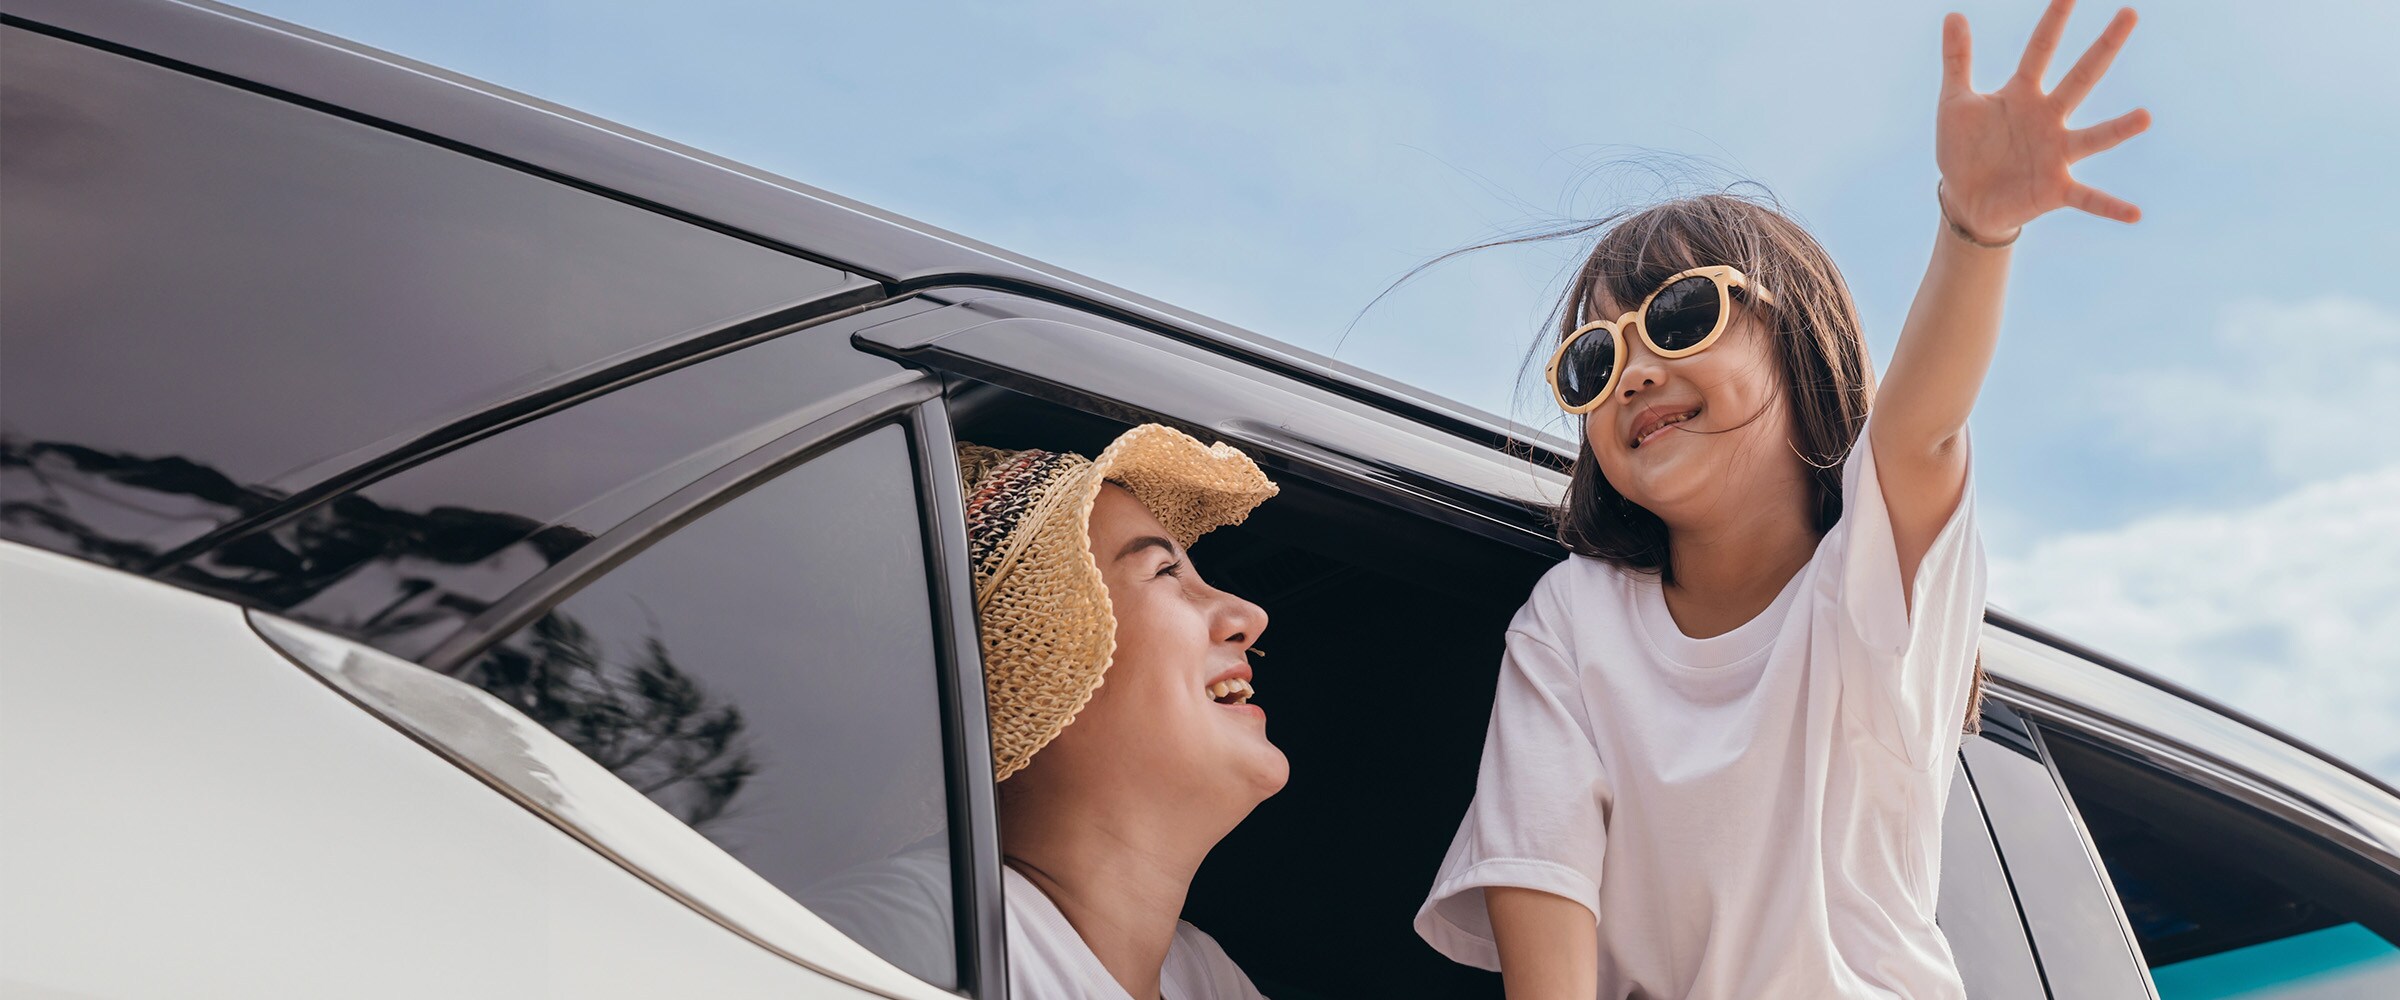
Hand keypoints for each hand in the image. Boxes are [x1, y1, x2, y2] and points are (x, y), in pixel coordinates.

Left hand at [1935, 0, 2150, 241]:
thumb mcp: (1955, 102)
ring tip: (2145, 117)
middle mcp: (2048, 118)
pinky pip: (2088, 198)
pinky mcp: (2056, 188)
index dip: (2054, 21)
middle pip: (2080, 78)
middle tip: (2129, 14)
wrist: (1964, 198)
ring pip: (2093, 138)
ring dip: (2118, 129)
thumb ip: (1957, 60)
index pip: (2040, 49)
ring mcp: (2056, 153)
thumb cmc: (1964, 147)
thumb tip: (1953, 14)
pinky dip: (2110, 206)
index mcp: (2023, 94)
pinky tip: (2135, 214)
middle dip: (2103, 47)